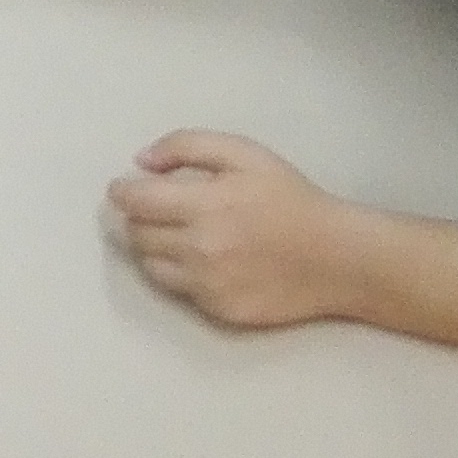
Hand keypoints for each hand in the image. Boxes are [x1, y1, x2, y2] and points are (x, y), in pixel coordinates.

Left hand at [107, 130, 362, 328]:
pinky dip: (179, 272)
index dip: (121, 192)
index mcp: (203, 205)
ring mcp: (206, 284)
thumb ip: (187, 146)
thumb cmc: (290, 198)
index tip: (121, 189)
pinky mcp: (217, 310)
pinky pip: (178, 290)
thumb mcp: (244, 154)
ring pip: (149, 265)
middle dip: (137, 218)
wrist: (337, 258)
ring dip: (152, 247)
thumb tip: (141, 161)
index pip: (134, 202)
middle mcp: (197, 249)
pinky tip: (203, 259)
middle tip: (153, 209)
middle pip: (136, 235)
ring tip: (176, 233)